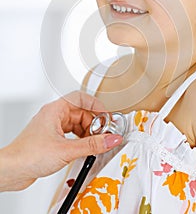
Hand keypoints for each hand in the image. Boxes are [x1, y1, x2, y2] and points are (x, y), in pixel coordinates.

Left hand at [0, 91, 122, 190]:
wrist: (11, 170)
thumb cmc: (28, 155)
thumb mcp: (66, 150)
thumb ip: (92, 145)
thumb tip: (110, 139)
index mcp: (56, 109)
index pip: (81, 98)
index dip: (97, 106)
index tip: (107, 118)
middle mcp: (54, 115)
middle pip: (81, 112)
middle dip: (94, 124)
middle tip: (103, 135)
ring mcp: (53, 126)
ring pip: (77, 124)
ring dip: (88, 133)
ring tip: (94, 144)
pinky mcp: (52, 138)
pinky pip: (72, 134)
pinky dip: (80, 140)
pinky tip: (84, 149)